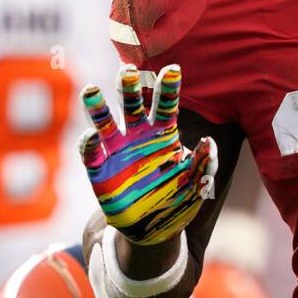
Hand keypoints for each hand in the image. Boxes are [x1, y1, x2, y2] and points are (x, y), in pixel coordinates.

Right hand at [78, 64, 217, 245]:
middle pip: (132, 106)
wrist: (154, 229)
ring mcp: (116, 152)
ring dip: (97, 108)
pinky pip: (91, 154)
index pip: (166, 105)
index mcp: (163, 135)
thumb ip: (202, 164)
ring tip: (91, 91)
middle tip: (128, 70)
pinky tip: (90, 137)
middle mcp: (137, 137)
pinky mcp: (99, 171)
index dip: (168, 88)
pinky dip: (88, 144)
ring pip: (104, 124)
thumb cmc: (177, 200)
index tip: (173, 69)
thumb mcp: (196, 184)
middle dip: (129, 88)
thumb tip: (209, 141)